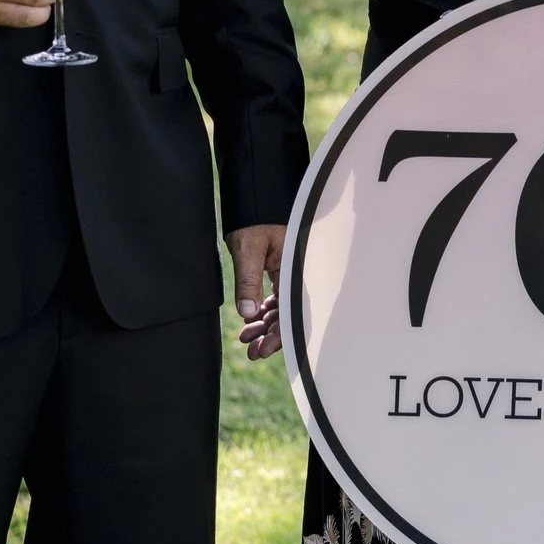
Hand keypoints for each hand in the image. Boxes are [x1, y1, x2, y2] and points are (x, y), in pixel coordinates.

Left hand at [228, 223, 285, 359]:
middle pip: (289, 312)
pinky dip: (264, 309)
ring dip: (265, 324)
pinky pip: (277, 295)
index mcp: (295, 268)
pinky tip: (251, 320)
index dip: (279, 334)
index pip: (291, 310)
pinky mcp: (281, 267)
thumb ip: (248, 281)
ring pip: (282, 306)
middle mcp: (296, 272)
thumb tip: (248, 313)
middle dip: (271, 334)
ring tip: (246, 338)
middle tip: (252, 351)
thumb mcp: (248, 249)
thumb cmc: (255, 216)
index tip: (263, 350)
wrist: (257, 192)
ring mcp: (289, 270)